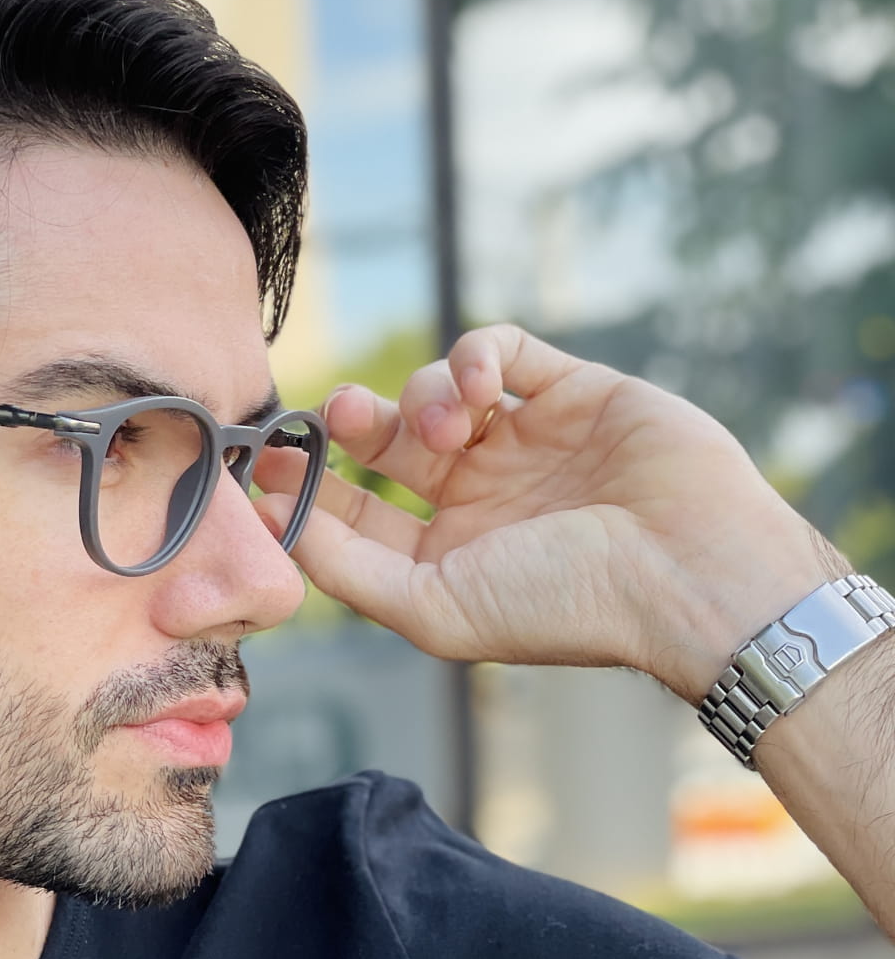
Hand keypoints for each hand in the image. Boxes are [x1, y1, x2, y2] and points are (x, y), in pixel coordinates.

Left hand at [255, 324, 844, 701]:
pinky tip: (478, 390)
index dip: (308, 484)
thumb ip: (350, 569)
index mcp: (445, 554)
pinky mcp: (571, 391)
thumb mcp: (435, 608)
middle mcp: (480, 496)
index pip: (355, 510)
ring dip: (423, 398)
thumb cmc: (563, 605)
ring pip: (436, 391)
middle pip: (386, 441)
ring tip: (450, 429)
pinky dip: (473, 358)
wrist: (689, 572)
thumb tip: (278, 524)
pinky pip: (498, 350)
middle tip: (339, 413)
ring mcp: (525, 441)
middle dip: (354, 422)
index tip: (269, 458)